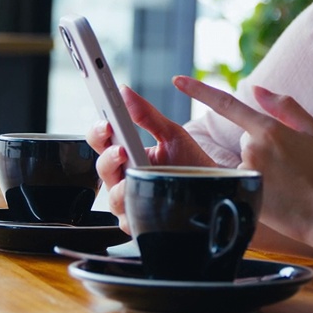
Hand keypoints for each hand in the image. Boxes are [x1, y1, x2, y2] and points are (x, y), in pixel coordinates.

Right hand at [86, 85, 217, 232]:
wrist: (213, 190)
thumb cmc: (190, 163)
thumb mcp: (171, 134)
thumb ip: (147, 115)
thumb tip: (125, 91)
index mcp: (126, 154)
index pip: (102, 141)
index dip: (99, 132)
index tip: (106, 123)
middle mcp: (123, 177)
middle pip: (102, 168)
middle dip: (108, 158)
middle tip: (120, 149)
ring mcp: (129, 200)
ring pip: (112, 196)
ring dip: (119, 185)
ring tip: (133, 173)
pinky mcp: (138, 221)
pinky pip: (127, 218)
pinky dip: (131, 208)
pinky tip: (139, 197)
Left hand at [171, 75, 312, 245]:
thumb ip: (285, 106)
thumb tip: (258, 90)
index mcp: (268, 129)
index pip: (226, 104)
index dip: (199, 90)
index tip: (176, 81)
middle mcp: (252, 149)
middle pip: (247, 140)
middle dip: (265, 147)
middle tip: (294, 167)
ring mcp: (247, 174)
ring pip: (247, 162)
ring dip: (264, 169)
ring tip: (292, 184)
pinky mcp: (245, 196)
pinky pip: (246, 183)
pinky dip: (262, 186)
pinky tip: (283, 197)